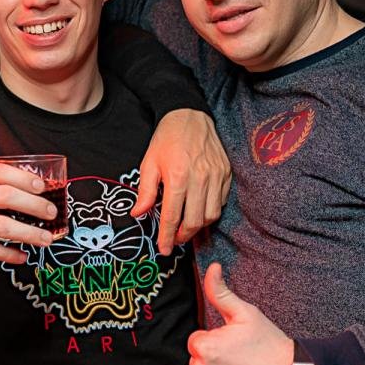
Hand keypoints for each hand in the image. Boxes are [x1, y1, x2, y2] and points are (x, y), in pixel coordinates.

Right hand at [0, 163, 57, 285]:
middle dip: (34, 205)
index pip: (0, 172)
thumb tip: (34, 196)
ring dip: (29, 234)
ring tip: (46, 239)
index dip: (24, 178)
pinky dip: (9, 254)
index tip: (44, 187)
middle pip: (6, 196)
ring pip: (2, 225)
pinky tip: (22, 256)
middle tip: (51, 213)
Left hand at [133, 109, 230, 254]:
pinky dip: (211, 211)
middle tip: (175, 240)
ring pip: (211, 215)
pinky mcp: (226, 173)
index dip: (168, 237)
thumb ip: (145, 191)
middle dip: (184, 236)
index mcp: (177, 177)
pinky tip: (199, 210)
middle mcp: (200, 178)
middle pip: (195, 220)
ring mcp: (216, 176)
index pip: (173, 216)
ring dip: (199, 226)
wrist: (189, 116)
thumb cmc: (166, 140)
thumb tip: (138, 214)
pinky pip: (221, 202)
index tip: (164, 249)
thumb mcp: (149, 163)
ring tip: (187, 227)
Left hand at [186, 264, 293, 364]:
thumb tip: (211, 268)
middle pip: (198, 363)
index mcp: (203, 347)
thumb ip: (221, 292)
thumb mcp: (246, 314)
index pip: (197, 342)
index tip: (236, 345)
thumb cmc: (269, 344)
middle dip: (214, 360)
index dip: (216, 341)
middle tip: (241, 361)